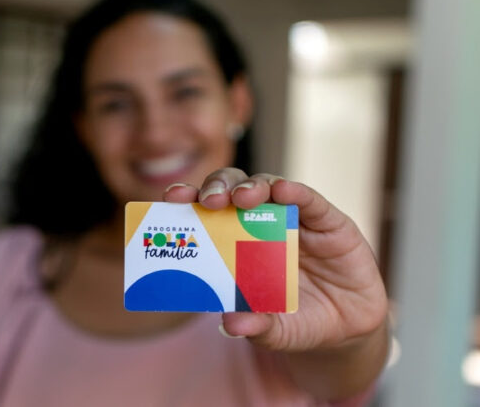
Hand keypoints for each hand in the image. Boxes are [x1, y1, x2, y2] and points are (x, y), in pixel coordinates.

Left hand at [163, 167, 388, 398]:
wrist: (346, 330)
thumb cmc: (299, 321)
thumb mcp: (277, 331)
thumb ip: (256, 327)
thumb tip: (230, 324)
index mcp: (237, 244)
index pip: (208, 213)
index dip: (190, 202)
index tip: (171, 200)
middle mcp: (262, 224)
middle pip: (233, 190)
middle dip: (218, 188)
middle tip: (208, 201)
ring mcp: (295, 220)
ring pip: (268, 187)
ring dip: (253, 187)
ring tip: (243, 197)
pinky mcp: (329, 222)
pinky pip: (311, 201)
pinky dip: (297, 192)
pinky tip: (284, 190)